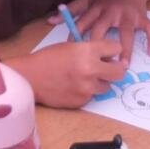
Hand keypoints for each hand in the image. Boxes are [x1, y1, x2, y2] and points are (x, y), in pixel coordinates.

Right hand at [4, 41, 126, 107]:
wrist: (30, 78)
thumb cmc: (47, 58)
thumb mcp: (70, 46)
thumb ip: (90, 50)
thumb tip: (108, 57)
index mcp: (87, 51)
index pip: (116, 48)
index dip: (113, 50)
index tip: (110, 53)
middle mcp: (91, 70)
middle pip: (119, 72)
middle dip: (115, 69)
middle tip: (107, 68)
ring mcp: (87, 88)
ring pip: (107, 86)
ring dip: (99, 82)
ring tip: (84, 78)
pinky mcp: (82, 101)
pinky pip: (92, 96)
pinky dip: (86, 91)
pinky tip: (73, 86)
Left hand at [49, 0, 149, 65]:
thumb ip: (71, 10)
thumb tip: (50, 21)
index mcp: (95, 8)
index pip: (82, 24)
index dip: (76, 38)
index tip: (72, 54)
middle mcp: (110, 11)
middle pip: (102, 29)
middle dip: (98, 45)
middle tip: (96, 65)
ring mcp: (127, 14)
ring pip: (126, 32)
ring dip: (126, 48)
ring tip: (123, 65)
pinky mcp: (142, 17)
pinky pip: (149, 29)